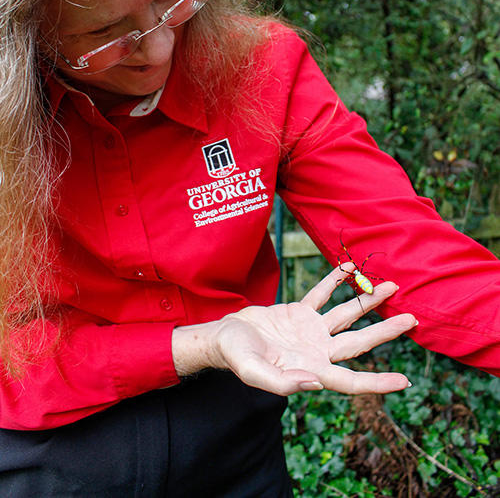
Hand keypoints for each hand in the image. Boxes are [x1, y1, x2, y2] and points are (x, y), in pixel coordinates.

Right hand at [209, 265, 415, 395]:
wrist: (223, 336)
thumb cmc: (237, 357)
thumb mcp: (254, 373)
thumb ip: (283, 382)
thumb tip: (316, 383)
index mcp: (311, 370)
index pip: (350, 380)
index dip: (376, 383)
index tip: (403, 382)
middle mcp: (318, 351)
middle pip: (359, 342)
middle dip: (386, 331)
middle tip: (412, 319)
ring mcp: (311, 331)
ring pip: (348, 314)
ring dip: (369, 301)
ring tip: (392, 286)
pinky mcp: (300, 312)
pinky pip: (323, 294)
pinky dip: (336, 280)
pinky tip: (350, 268)